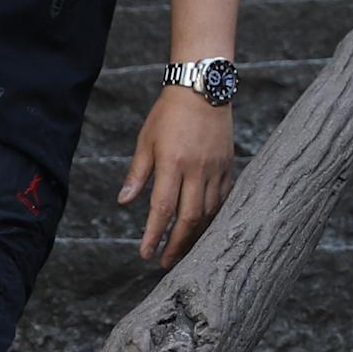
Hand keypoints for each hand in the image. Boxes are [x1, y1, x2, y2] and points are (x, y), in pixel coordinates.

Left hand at [120, 84, 236, 265]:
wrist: (202, 89)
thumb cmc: (168, 114)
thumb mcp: (146, 140)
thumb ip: (137, 173)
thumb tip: (124, 202)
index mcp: (172, 163)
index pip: (162, 209)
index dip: (153, 234)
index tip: (145, 253)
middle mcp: (196, 170)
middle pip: (189, 218)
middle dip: (176, 244)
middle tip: (165, 262)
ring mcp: (216, 169)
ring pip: (209, 213)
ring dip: (195, 235)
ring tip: (182, 250)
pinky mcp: (228, 166)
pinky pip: (224, 199)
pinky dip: (214, 217)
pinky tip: (204, 228)